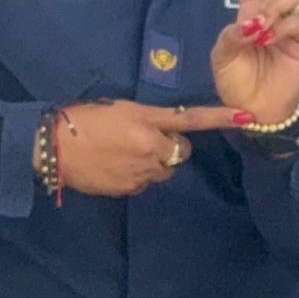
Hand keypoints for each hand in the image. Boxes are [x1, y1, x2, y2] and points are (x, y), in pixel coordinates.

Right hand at [50, 100, 246, 197]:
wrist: (53, 147)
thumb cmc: (81, 119)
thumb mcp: (118, 109)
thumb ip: (147, 119)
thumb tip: (161, 130)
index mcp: (146, 120)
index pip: (190, 119)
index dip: (220, 118)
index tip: (245, 117)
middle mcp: (150, 147)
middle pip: (180, 151)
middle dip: (170, 147)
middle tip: (143, 138)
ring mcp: (141, 171)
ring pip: (164, 169)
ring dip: (154, 162)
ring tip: (125, 153)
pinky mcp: (129, 188)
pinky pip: (145, 183)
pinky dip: (137, 176)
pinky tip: (115, 167)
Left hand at [212, 0, 298, 124]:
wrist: (258, 109)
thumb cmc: (237, 81)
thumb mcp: (222, 54)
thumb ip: (233, 32)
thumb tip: (255, 20)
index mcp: (247, 11)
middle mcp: (270, 12)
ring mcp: (289, 23)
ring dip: (272, 6)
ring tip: (260, 30)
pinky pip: (296, 19)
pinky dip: (281, 26)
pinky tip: (270, 39)